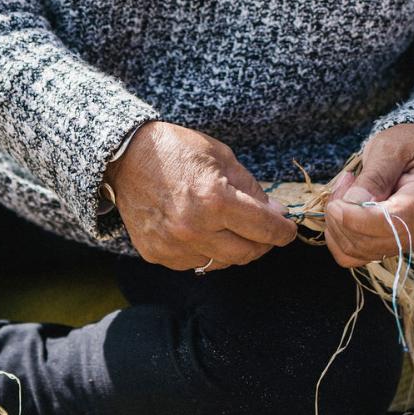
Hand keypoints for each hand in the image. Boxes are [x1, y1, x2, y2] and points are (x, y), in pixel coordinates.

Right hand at [106, 120, 296, 270]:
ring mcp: (174, 246)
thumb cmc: (176, 150)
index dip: (283, 231)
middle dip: (263, 243)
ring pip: (223, 263)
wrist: (125, 158)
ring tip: (230, 227)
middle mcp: (195, 228)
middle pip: (248, 253)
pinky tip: (203, 232)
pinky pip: (195, 264)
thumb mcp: (221, 156)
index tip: (288, 230)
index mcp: (215, 199)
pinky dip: (206, 251)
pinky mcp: (157, 255)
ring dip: (234, 248)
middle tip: (264, 230)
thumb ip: (251, 188)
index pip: (265, 228)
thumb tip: (275, 214)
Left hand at [324, 124, 413, 268]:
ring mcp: (408, 242)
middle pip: (372, 243)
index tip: (334, 205)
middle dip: (342, 218)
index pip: (391, 224)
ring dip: (338, 224)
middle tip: (343, 182)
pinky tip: (343, 209)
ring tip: (345, 189)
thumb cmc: (408, 145)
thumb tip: (354, 202)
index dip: (357, 219)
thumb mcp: (391, 148)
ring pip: (359, 252)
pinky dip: (339, 236)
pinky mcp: (391, 246)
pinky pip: (356, 255)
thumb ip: (375, 175)